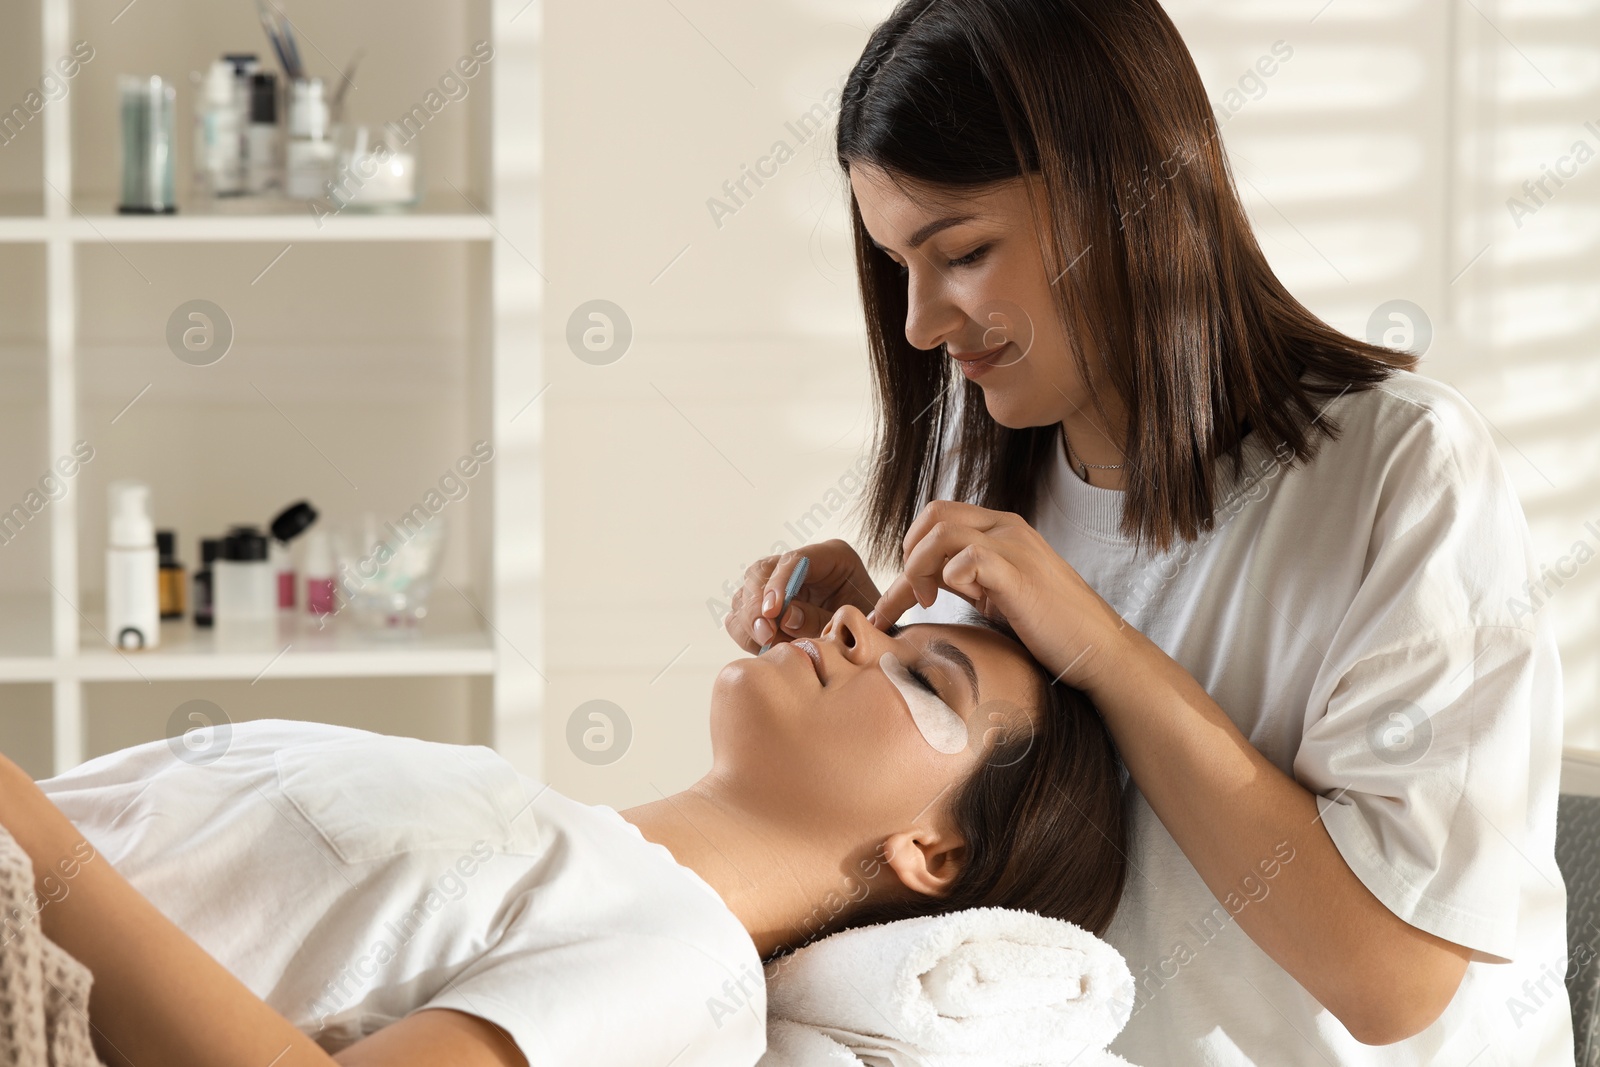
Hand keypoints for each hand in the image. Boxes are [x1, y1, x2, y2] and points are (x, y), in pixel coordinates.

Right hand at [725, 539, 880, 652]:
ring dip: (748, 621)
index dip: (777, 584)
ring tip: (767, 643)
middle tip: (765, 634)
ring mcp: (781, 585)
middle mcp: (802, 566)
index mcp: (832, 557)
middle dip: (756, 604)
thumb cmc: (868, 631)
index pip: (794, 560)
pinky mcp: (768, 607)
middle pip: (761, 571)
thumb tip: (785, 617)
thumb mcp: (853, 624)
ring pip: (746, 593)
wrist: (869, 647)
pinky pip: (741, 615)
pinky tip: (763, 645)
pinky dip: (746, 632)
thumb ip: (820, 619)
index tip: (772, 612)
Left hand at [867, 500, 1129, 692]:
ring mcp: (1015, 548)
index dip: (910, 549)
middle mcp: (1007, 528)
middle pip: (934, 513)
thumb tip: (923, 580)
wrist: (1099, 648)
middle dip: (909, 552)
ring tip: (927, 600)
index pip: (939, 517)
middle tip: (914, 593)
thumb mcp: (997, 592)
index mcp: (1001, 529)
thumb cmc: (1049, 626)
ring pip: (942, 530)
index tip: (900, 593)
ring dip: (919, 566)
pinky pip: (968, 558)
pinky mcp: (1019, 575)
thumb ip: (966, 577)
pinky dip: (948, 577)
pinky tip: (952, 601)